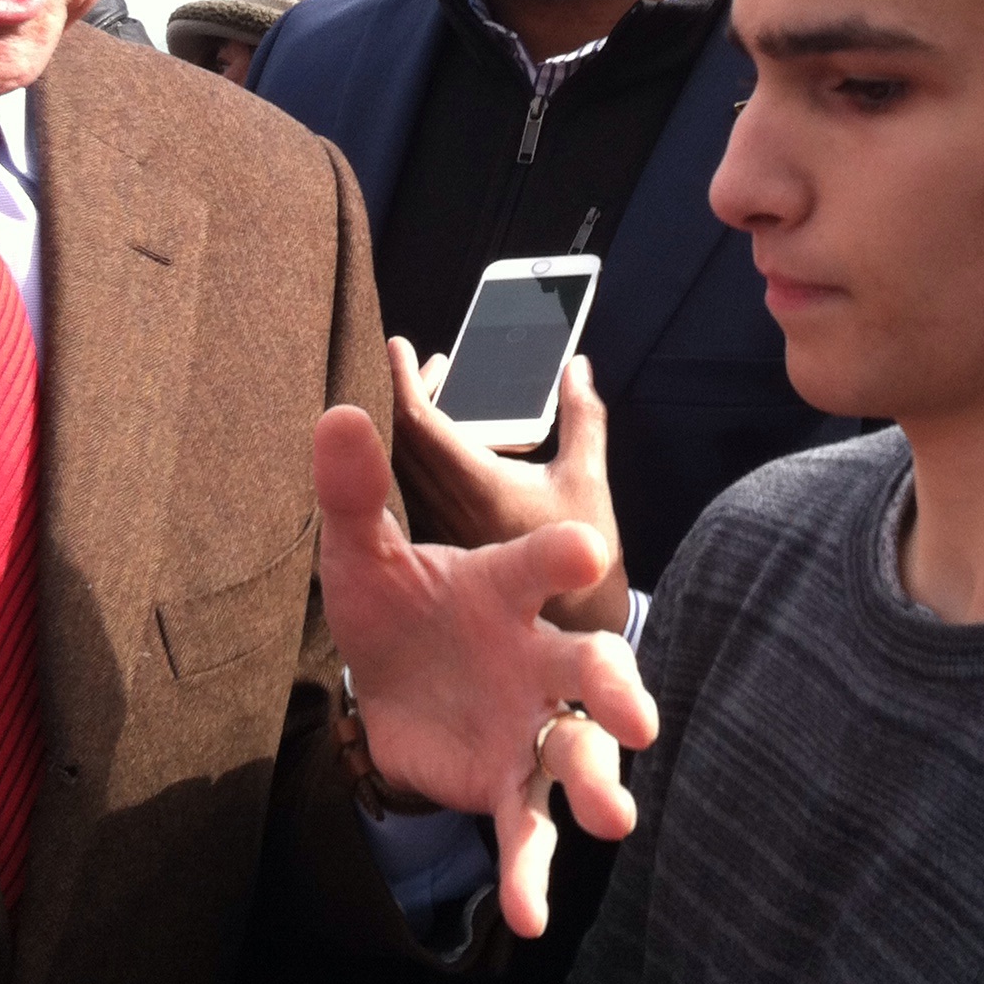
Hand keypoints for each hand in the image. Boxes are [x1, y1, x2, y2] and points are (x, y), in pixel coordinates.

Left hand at [317, 406, 657, 935]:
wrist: (389, 681)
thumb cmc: (395, 603)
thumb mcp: (359, 552)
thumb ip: (352, 492)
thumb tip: (335, 410)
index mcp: (505, 586)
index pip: (540, 563)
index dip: (559, 557)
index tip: (582, 551)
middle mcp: (536, 653)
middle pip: (592, 664)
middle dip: (617, 686)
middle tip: (636, 713)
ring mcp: (532, 722)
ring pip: (581, 750)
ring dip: (603, 780)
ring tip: (617, 817)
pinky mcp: (511, 783)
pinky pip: (530, 829)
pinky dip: (532, 872)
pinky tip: (530, 916)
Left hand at [390, 340, 630, 633]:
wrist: (565, 637)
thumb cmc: (581, 566)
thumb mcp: (586, 482)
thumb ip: (581, 419)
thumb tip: (576, 366)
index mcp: (473, 484)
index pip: (416, 421)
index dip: (400, 378)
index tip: (398, 345)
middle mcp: (440, 506)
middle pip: (397, 437)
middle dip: (404, 392)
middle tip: (427, 367)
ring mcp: (430, 529)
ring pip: (398, 465)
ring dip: (407, 424)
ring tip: (432, 393)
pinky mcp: (430, 547)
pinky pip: (406, 490)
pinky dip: (412, 455)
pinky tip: (434, 445)